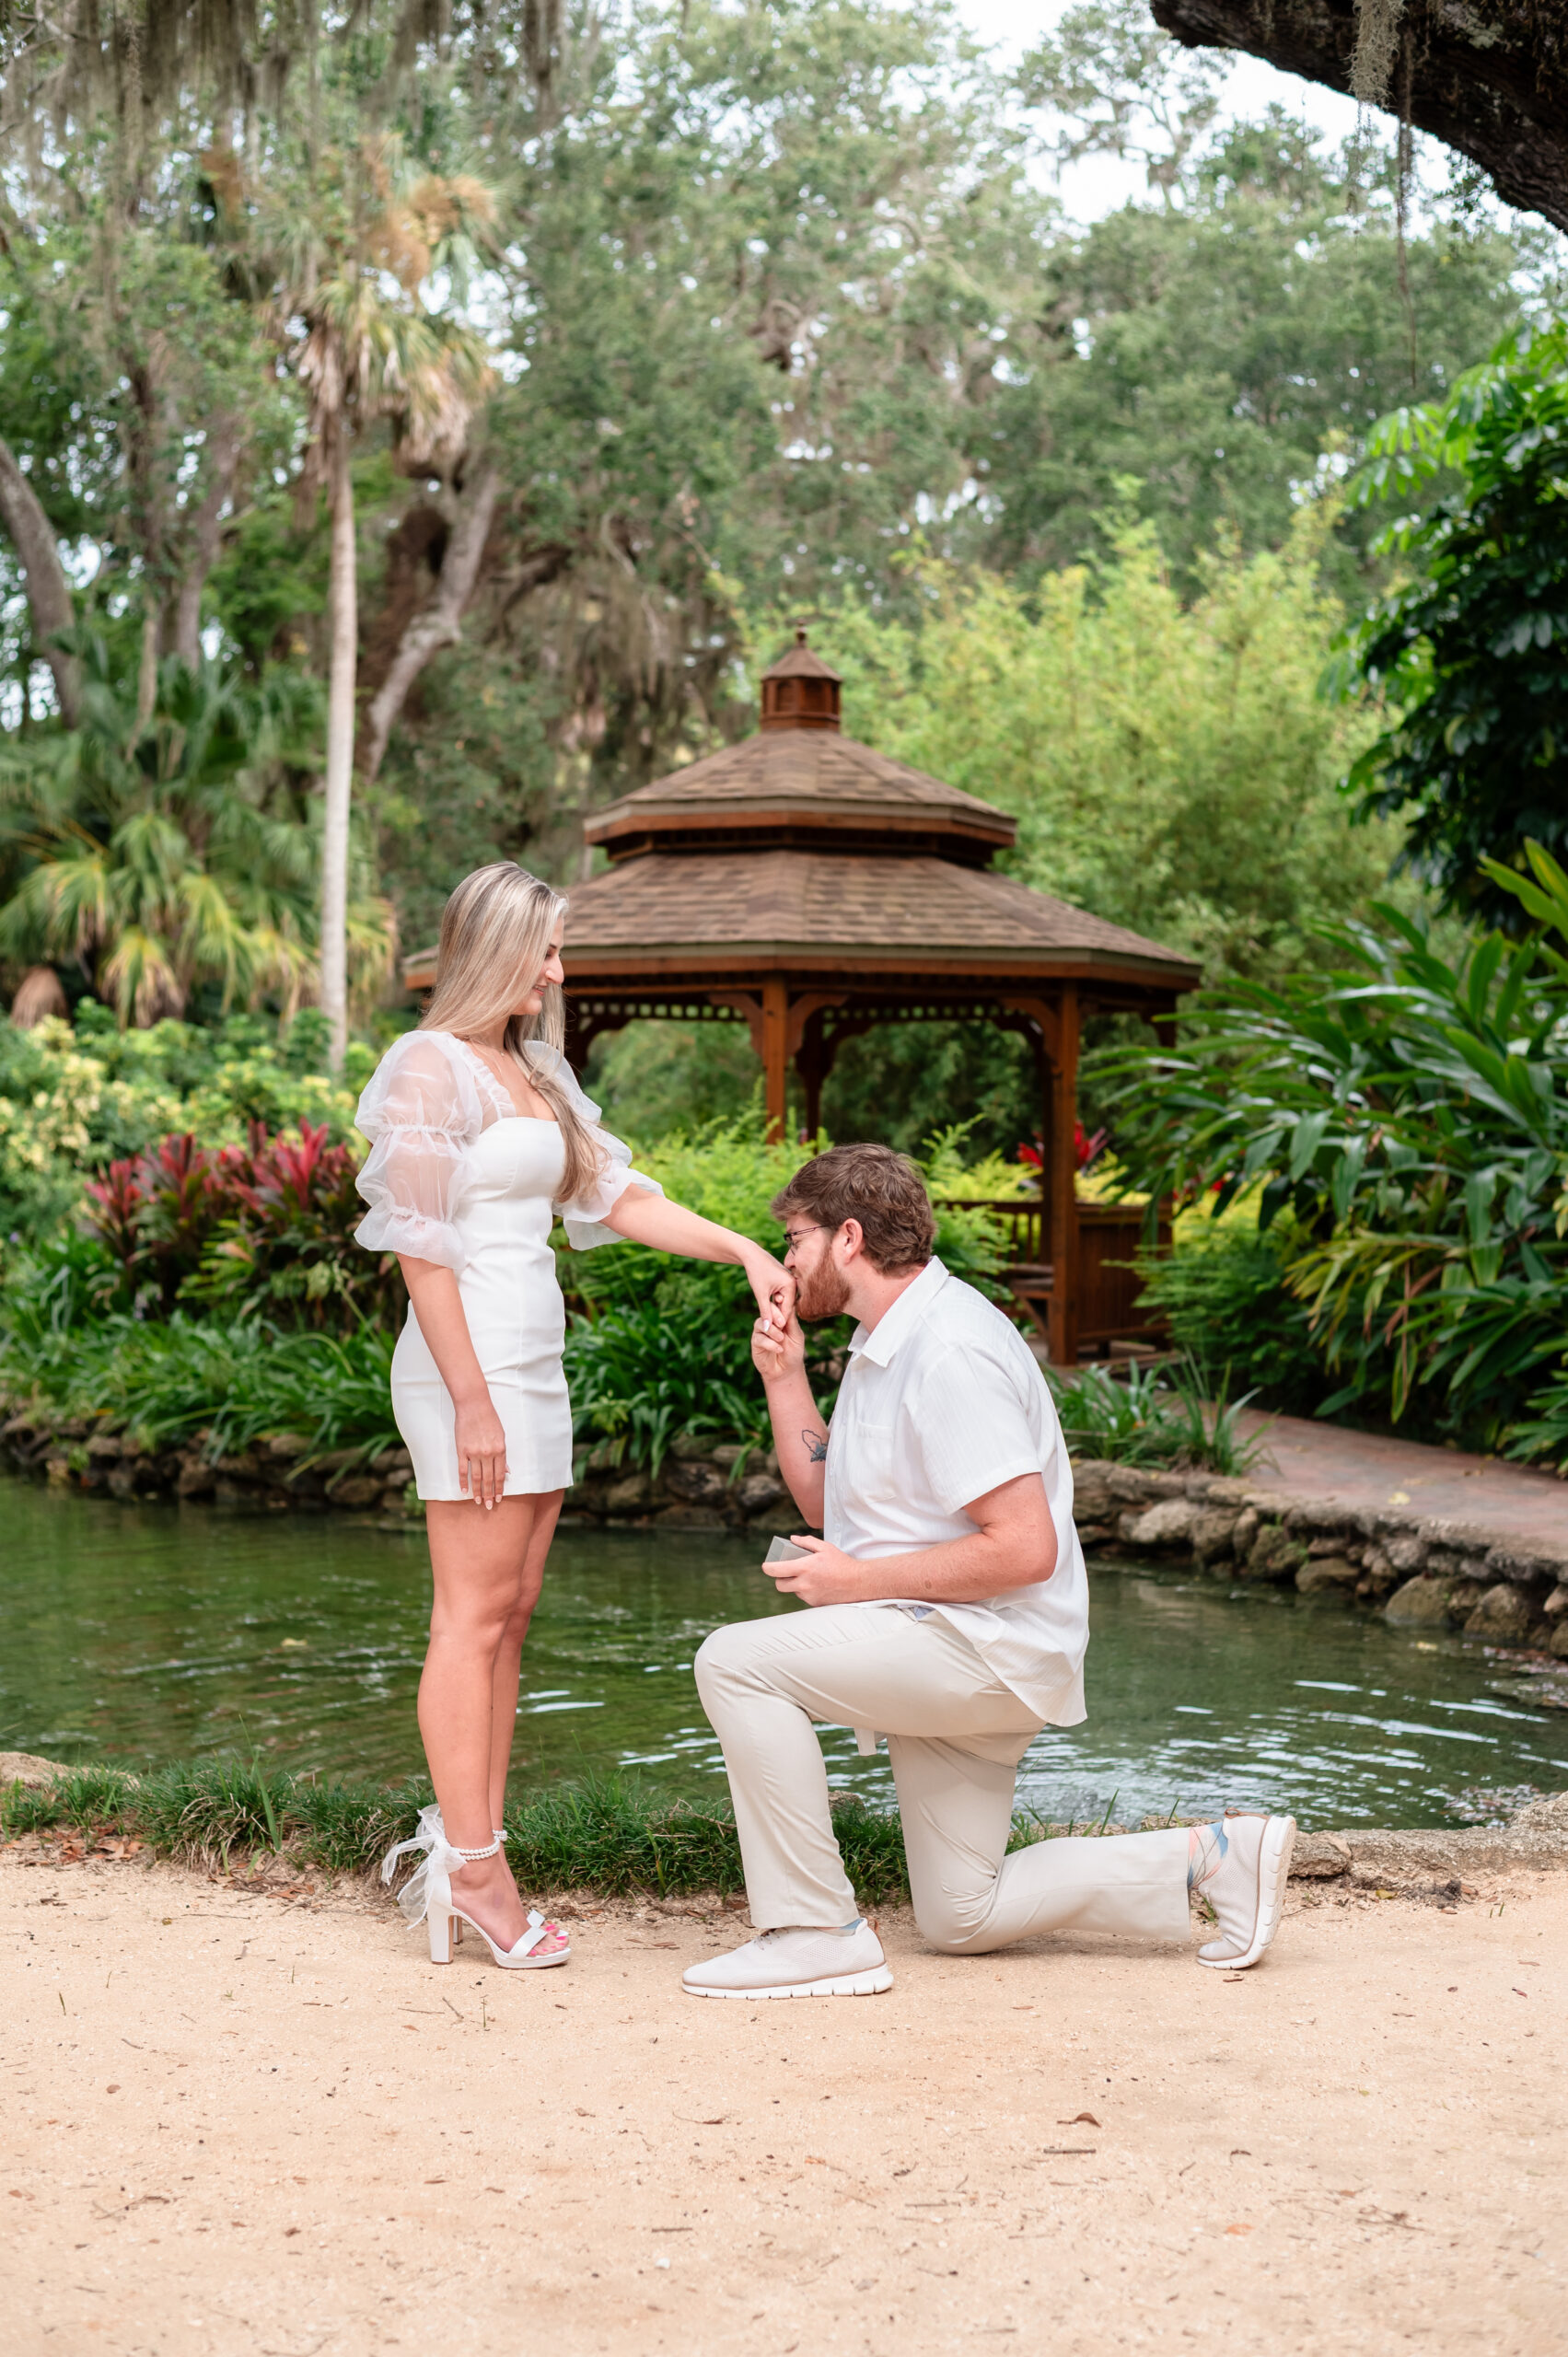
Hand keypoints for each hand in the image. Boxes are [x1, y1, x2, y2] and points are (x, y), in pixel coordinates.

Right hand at [453, 1391, 507, 1508]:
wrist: (474, 1405)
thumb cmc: (489, 1419)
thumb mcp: (501, 1436)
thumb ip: (503, 1455)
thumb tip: (507, 1471)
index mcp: (500, 1450)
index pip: (500, 1475)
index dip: (499, 1489)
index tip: (498, 1499)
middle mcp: (488, 1454)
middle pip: (489, 1479)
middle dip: (489, 1495)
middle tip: (488, 1507)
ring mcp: (474, 1453)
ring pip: (477, 1477)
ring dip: (478, 1491)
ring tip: (478, 1502)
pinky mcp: (462, 1451)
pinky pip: (463, 1470)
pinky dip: (463, 1482)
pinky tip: (464, 1491)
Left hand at [743, 1249, 791, 1336]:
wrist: (751, 1254)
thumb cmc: (756, 1272)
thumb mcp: (760, 1294)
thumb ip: (765, 1312)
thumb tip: (768, 1329)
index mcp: (791, 1285)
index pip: (787, 1309)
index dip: (780, 1322)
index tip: (775, 1334)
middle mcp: (793, 1283)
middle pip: (787, 1305)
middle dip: (779, 1317)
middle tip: (773, 1332)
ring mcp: (789, 1281)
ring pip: (783, 1301)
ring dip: (776, 1310)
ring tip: (770, 1324)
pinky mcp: (784, 1280)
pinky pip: (781, 1295)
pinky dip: (775, 1302)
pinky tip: (769, 1310)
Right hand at [751, 1292, 804, 1385]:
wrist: (786, 1371)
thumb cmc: (793, 1352)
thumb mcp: (796, 1336)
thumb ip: (792, 1322)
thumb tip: (791, 1305)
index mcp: (780, 1318)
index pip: (778, 1306)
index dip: (779, 1302)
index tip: (781, 1299)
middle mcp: (769, 1323)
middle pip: (767, 1311)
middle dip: (774, 1315)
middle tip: (782, 1324)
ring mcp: (761, 1332)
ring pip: (761, 1324)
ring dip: (772, 1331)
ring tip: (781, 1338)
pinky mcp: (756, 1343)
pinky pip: (759, 1338)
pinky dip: (770, 1343)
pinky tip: (779, 1349)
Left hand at [760, 1534, 864, 1606]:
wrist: (858, 1583)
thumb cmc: (842, 1563)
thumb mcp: (825, 1547)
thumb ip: (807, 1543)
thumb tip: (792, 1539)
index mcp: (805, 1568)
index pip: (776, 1571)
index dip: (768, 1568)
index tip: (766, 1566)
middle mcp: (804, 1584)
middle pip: (779, 1585)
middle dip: (779, 1578)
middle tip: (786, 1572)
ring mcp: (809, 1596)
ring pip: (792, 1591)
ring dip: (794, 1584)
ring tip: (807, 1576)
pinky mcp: (814, 1604)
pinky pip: (803, 1597)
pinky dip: (805, 1590)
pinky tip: (817, 1584)